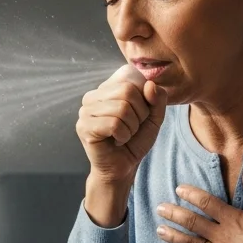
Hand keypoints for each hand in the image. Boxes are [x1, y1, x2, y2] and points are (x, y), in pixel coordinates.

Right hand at [76, 65, 167, 185]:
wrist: (123, 167)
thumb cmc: (135, 140)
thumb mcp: (154, 117)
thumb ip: (158, 99)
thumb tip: (150, 84)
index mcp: (107, 87)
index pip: (129, 74)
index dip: (143, 95)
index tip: (139, 113)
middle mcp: (93, 95)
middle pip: (127, 90)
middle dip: (140, 113)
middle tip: (132, 127)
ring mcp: (85, 110)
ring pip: (122, 108)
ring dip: (132, 127)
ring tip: (124, 135)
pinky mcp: (84, 127)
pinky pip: (114, 124)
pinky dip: (123, 135)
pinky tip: (117, 140)